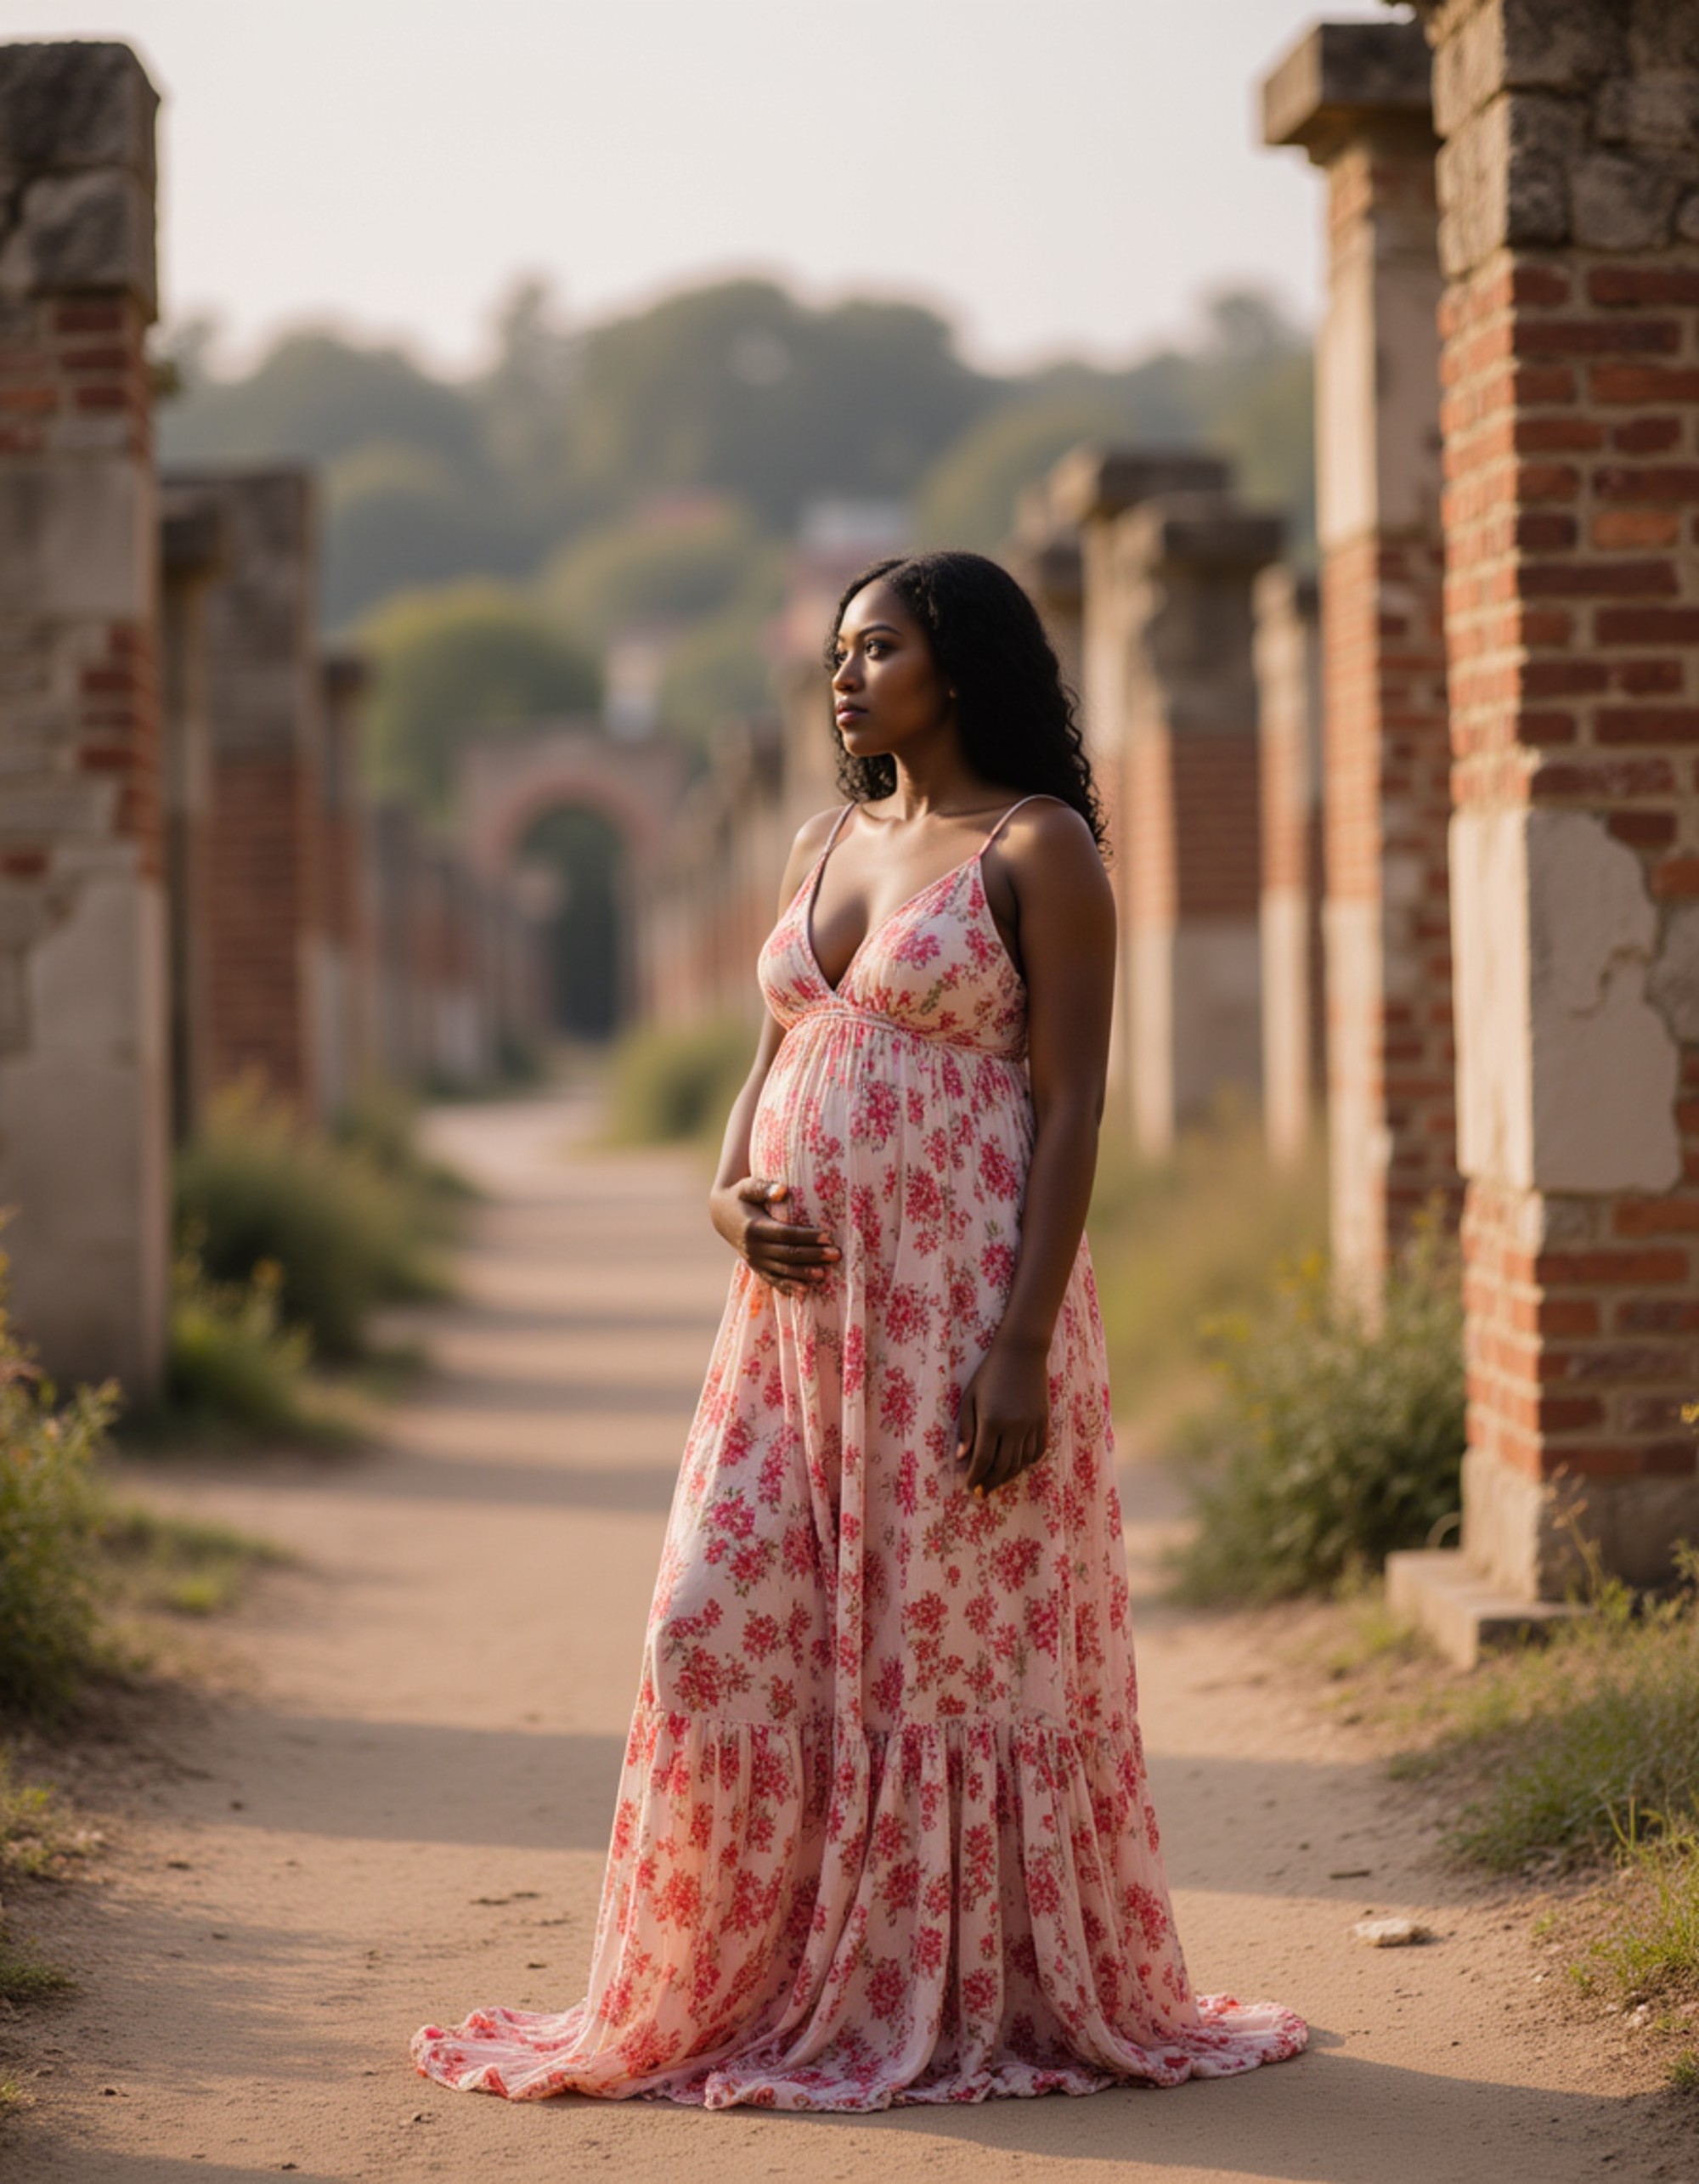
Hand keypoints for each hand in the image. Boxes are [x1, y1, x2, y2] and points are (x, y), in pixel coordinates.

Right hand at [709, 1176, 839, 1296]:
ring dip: (804, 1273)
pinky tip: (805, 1291)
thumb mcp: (747, 1187)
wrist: (721, 1214)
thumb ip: (763, 1187)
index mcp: (754, 1228)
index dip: (807, 1236)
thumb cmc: (740, 1196)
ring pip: (783, 1270)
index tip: (827, 1236)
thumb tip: (783, 1190)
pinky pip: (773, 1280)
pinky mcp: (756, 1267)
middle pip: (788, 1254)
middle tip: (836, 1254)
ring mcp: (755, 1260)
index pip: (786, 1234)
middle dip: (813, 1255)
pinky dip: (788, 1286)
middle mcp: (754, 1248)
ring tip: (825, 1273)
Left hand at [956, 1337, 1049, 1496]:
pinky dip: (1028, 1463)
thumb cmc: (989, 1374)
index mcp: (991, 1420)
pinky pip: (1038, 1451)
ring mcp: (1031, 1424)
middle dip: (990, 1482)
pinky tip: (1017, 1466)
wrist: (1021, 1352)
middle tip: (981, 1492)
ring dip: (1008, 1476)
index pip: (982, 1459)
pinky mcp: (1043, 1421)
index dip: (975, 1476)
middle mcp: (1013, 1426)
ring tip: (996, 1481)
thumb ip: (966, 1429)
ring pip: (1022, 1462)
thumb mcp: (969, 1397)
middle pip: (1003, 1466)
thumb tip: (962, 1458)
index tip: (969, 1487)